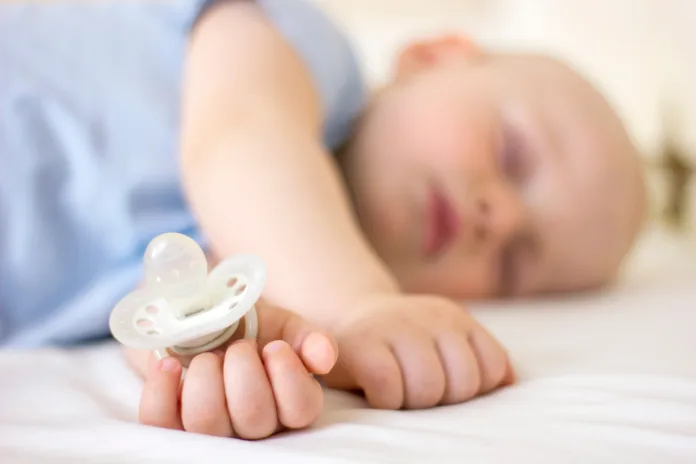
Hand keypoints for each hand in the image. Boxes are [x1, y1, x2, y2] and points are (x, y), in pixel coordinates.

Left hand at [126, 300, 336, 438]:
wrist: (200, 315)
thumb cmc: (248, 326)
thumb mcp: (282, 326)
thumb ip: (308, 339)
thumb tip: (325, 357)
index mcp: (288, 401)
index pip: (301, 409)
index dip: (288, 375)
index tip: (274, 346)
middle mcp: (254, 425)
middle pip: (254, 417)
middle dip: (243, 369)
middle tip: (239, 347)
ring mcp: (211, 428)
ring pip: (206, 424)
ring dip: (205, 377)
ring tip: (208, 356)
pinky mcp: (170, 423)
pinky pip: (160, 422)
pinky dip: (161, 389)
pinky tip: (169, 365)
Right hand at [321, 294, 514, 409]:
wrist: (346, 322)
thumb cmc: (401, 345)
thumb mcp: (444, 339)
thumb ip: (476, 355)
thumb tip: (509, 382)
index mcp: (454, 318)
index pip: (492, 365)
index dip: (472, 388)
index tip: (444, 384)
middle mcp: (430, 317)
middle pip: (463, 382)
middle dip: (442, 399)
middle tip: (417, 391)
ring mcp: (395, 327)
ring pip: (428, 388)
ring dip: (412, 402)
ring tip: (398, 392)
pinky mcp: (363, 345)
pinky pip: (389, 389)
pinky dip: (385, 400)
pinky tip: (376, 391)